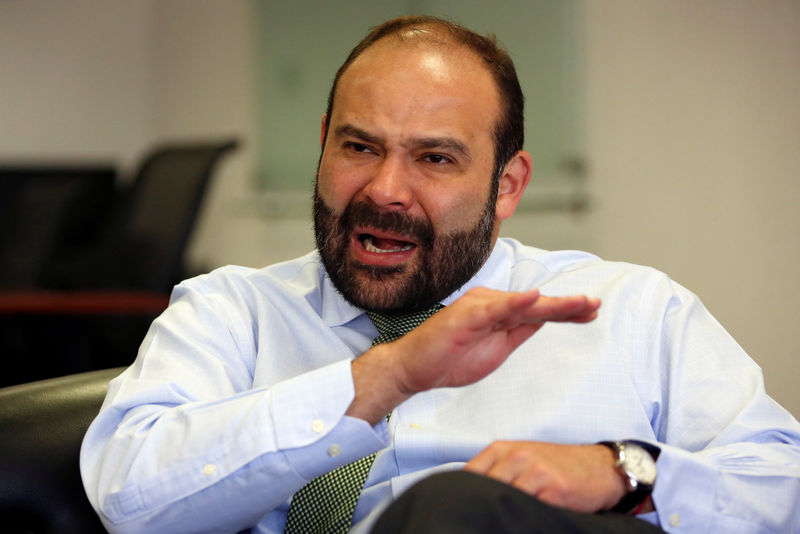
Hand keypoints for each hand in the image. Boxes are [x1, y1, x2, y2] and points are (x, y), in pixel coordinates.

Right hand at [348, 288, 600, 422]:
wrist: (414, 370)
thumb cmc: (450, 359)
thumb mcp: (496, 349)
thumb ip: (518, 332)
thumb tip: (544, 320)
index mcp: (497, 311)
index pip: (537, 310)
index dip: (566, 311)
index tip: (592, 312)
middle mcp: (489, 303)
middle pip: (534, 305)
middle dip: (567, 305)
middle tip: (594, 304)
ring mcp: (477, 308)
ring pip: (520, 304)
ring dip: (551, 303)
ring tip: (579, 302)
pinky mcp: (464, 317)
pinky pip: (493, 308)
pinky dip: (515, 302)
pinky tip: (535, 298)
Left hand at [464, 441, 625, 512]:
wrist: (600, 466)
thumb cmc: (558, 464)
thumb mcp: (521, 458)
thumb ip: (496, 471)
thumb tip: (469, 494)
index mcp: (502, 449)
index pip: (470, 474)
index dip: (465, 495)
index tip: (461, 509)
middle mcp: (517, 457)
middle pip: (487, 489)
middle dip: (484, 506)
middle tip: (479, 521)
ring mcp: (536, 472)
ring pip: (508, 499)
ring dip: (504, 513)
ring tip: (502, 521)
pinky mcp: (555, 490)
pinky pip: (533, 510)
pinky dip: (527, 517)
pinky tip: (526, 521)